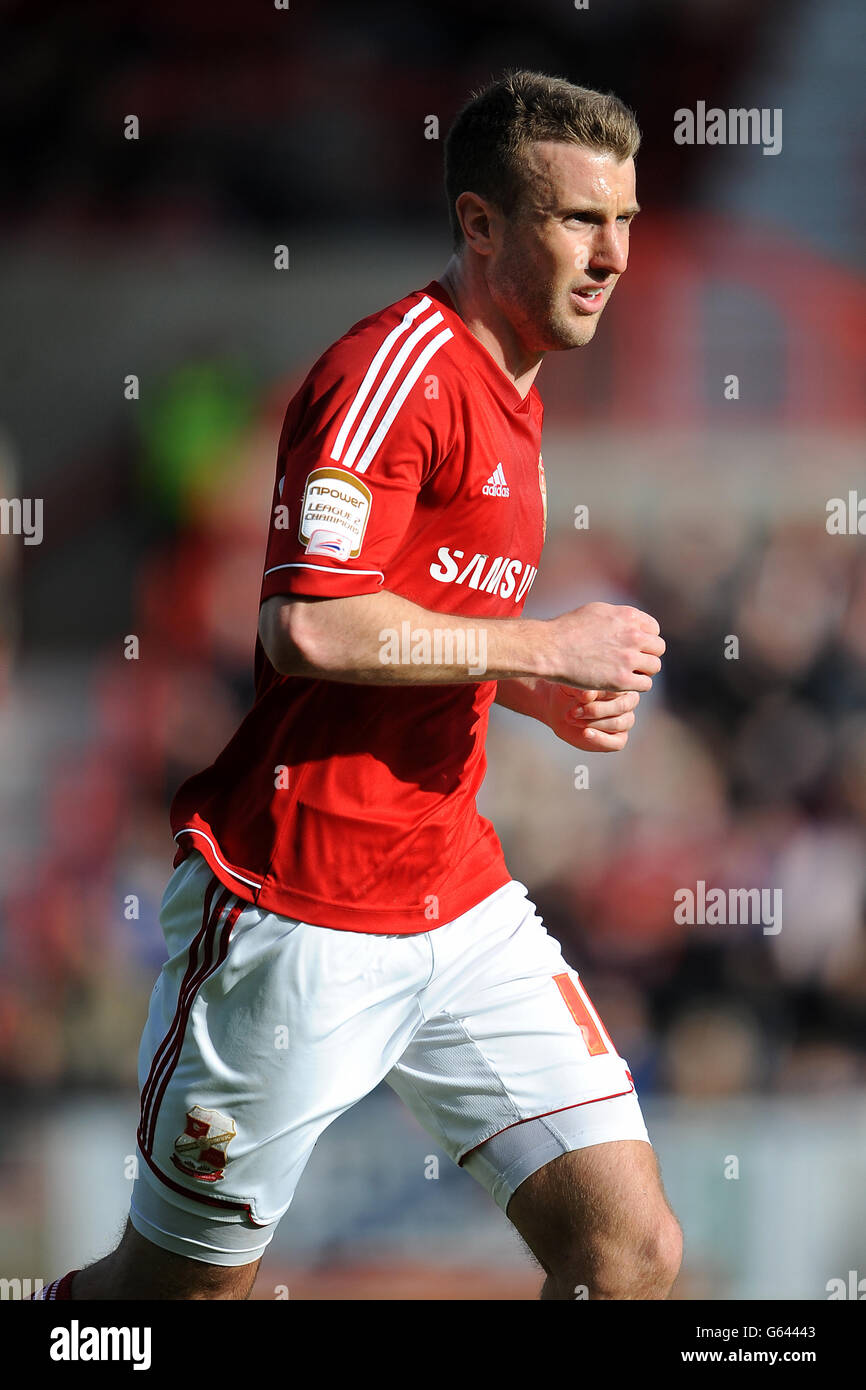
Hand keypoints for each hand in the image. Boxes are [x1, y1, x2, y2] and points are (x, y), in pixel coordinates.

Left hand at [540, 683, 640, 751]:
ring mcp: (626, 721)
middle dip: (596, 710)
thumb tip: (589, 695)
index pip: (620, 688)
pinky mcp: (619, 739)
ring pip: (619, 723)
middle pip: (621, 706)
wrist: (559, 710)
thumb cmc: (569, 694)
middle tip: (574, 712)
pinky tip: (585, 733)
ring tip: (574, 719)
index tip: (581, 697)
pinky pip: (616, 742)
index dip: (601, 693)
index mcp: (622, 684)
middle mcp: (628, 702)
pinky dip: (600, 739)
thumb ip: (581, 689)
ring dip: (594, 723)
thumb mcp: (570, 687)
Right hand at [547, 602, 663, 691]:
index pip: (654, 629)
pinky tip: (623, 684)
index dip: (645, 639)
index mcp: (629, 616)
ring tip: (627, 674)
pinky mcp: (621, 680)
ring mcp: (629, 658)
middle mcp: (633, 635)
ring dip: (643, 671)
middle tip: (632, 662)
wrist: (550, 649)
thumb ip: (619, 617)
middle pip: (658, 648)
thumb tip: (631, 621)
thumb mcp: (597, 611)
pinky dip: (637, 686)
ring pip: (654, 667)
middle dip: (647, 655)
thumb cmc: (567, 629)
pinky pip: (645, 685)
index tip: (633, 648)